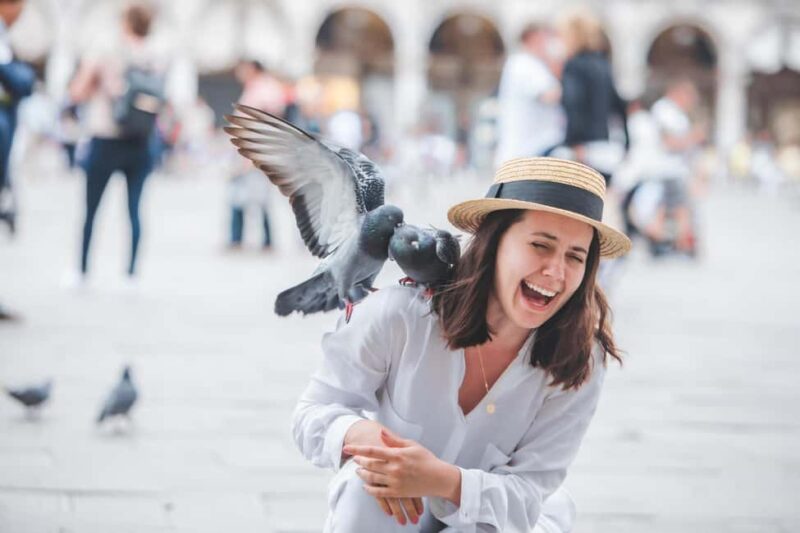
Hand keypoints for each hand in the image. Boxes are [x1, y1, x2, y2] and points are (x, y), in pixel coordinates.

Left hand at [344, 429, 460, 503]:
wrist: (439, 478)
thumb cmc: (426, 459)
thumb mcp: (412, 445)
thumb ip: (394, 440)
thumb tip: (380, 431)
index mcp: (397, 454)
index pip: (372, 450)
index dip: (357, 449)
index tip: (347, 448)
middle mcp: (395, 468)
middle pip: (369, 464)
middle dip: (358, 461)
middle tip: (354, 458)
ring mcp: (395, 482)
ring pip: (371, 478)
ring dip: (362, 474)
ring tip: (358, 471)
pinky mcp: (398, 493)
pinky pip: (378, 493)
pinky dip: (369, 489)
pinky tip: (365, 486)